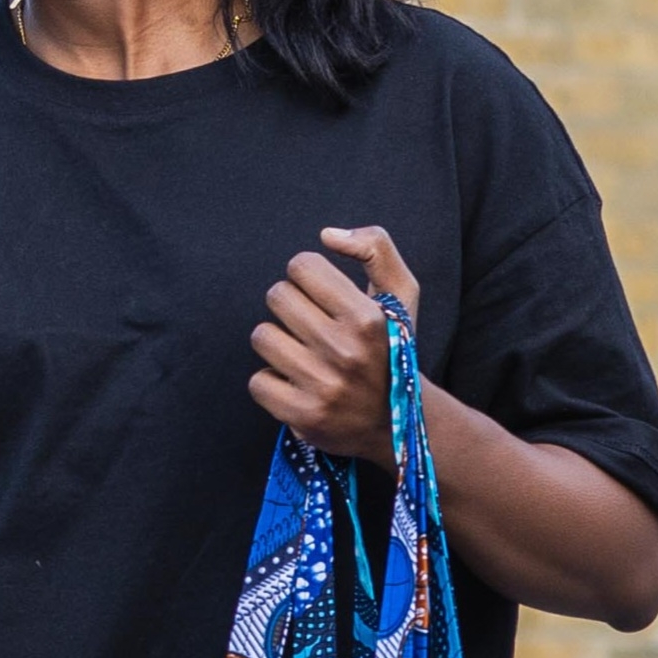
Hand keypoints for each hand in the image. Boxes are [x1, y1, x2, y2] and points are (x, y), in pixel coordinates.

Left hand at [250, 226, 422, 460]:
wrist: (396, 422)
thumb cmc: (391, 348)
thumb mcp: (401, 294)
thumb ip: (376, 248)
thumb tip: (327, 235)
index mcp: (367, 316)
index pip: (302, 267)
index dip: (304, 274)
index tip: (315, 290)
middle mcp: (344, 350)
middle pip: (277, 296)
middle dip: (287, 304)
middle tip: (305, 321)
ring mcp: (321, 384)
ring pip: (262, 336)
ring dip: (277, 342)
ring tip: (301, 352)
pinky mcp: (300, 414)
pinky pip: (257, 380)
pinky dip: (271, 381)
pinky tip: (295, 382)